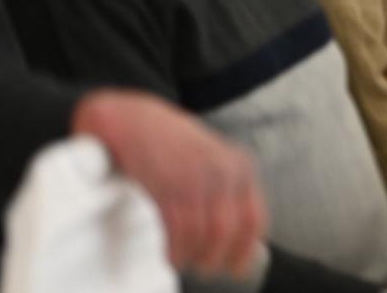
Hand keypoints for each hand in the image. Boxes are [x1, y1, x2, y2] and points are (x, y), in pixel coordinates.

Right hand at [73, 90, 265, 277]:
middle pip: (228, 231)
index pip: (255, 217)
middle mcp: (223, 170)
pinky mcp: (166, 185)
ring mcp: (196, 177)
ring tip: (184, 261)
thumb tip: (228, 235)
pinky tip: (171, 254)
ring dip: (194, 256)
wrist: (132, 118)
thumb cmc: (169, 143)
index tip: (237, 267)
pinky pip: (177, 230)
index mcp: (240, 165)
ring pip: (204, 234)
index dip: (246, 249)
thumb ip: (223, 189)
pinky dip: (175, 250)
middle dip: (216, 257)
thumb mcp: (209, 160)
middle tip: (204, 269)